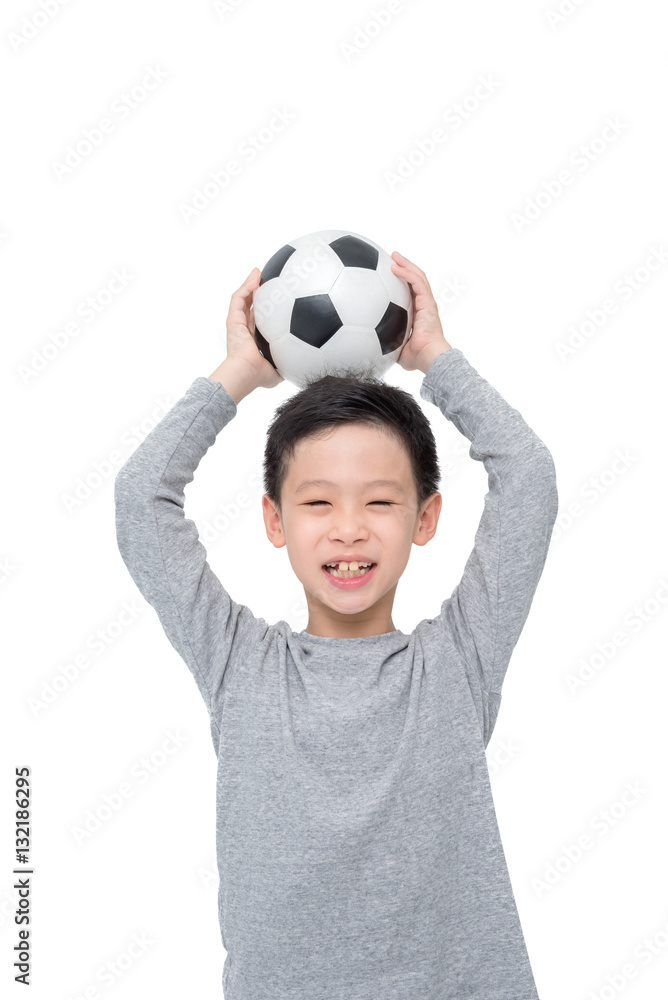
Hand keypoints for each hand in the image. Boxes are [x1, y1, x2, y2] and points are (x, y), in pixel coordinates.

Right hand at [225, 268, 284, 388]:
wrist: (247, 373)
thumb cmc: (260, 375)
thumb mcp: (280, 369)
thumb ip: (290, 364)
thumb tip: (305, 365)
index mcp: (255, 339)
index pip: (260, 319)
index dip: (267, 308)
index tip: (279, 299)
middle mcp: (245, 329)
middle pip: (251, 305)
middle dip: (259, 292)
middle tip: (270, 280)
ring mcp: (237, 323)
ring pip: (243, 298)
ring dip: (250, 284)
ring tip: (259, 272)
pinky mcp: (232, 319)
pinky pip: (238, 297)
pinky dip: (246, 285)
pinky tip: (256, 275)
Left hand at [390, 252, 451, 371]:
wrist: (428, 357)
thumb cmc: (417, 357)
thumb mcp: (395, 348)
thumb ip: (386, 343)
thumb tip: (371, 348)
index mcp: (417, 313)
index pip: (410, 292)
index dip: (402, 281)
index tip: (389, 274)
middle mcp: (423, 305)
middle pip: (415, 279)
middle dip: (404, 266)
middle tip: (392, 257)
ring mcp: (427, 302)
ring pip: (418, 276)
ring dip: (405, 264)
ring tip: (394, 255)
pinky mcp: (428, 302)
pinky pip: (417, 282)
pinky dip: (406, 273)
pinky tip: (395, 267)